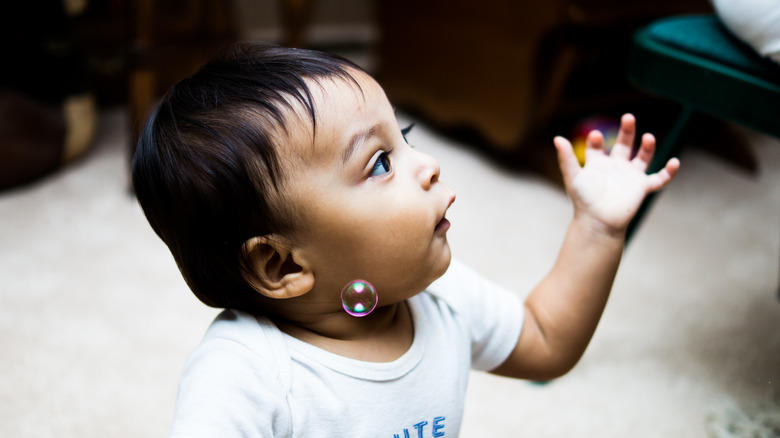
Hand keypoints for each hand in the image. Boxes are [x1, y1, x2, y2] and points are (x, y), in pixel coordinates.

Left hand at [554, 113, 679, 234]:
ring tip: (648, 137)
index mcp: (597, 164)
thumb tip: (557, 138)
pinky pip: (660, 179)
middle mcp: (614, 167)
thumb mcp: (574, 176)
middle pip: (623, 144)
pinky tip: (675, 162)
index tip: (596, 137)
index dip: (597, 140)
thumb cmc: (584, 201)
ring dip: (647, 147)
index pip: (598, 146)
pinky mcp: (641, 188)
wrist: (597, 222)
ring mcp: (629, 177)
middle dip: (627, 131)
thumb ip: (566, 158)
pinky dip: (669, 172)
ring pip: (643, 157)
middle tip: (628, 117)